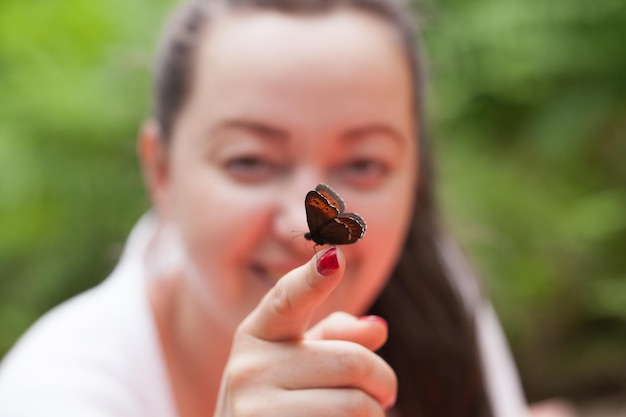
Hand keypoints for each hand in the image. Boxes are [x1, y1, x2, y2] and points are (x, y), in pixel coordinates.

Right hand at [214, 247, 396, 416]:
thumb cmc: (277, 405)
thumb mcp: (298, 365)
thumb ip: (334, 340)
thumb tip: (377, 329)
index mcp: (256, 335)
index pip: (287, 300)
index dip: (313, 279)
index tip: (335, 256)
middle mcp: (249, 369)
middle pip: (352, 361)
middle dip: (382, 381)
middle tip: (385, 395)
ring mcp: (256, 411)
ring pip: (356, 404)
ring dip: (374, 415)